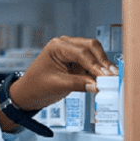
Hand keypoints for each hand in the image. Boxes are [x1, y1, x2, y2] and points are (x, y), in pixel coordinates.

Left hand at [0, 36, 117, 130]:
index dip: (96, 65)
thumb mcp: (57, 85)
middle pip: (92, 48)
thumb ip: (78, 84)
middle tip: (113, 76)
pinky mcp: (77, 63)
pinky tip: (105, 80)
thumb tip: (98, 85)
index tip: (106, 76)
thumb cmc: (35, 87)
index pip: (82, 52)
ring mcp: (72, 53)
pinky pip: (92, 65)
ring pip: (95, 55)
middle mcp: (66, 45)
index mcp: (57, 46)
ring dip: (103, 67)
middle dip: (103, 62)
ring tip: (112, 79)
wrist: (27, 94)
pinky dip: (99, 72)